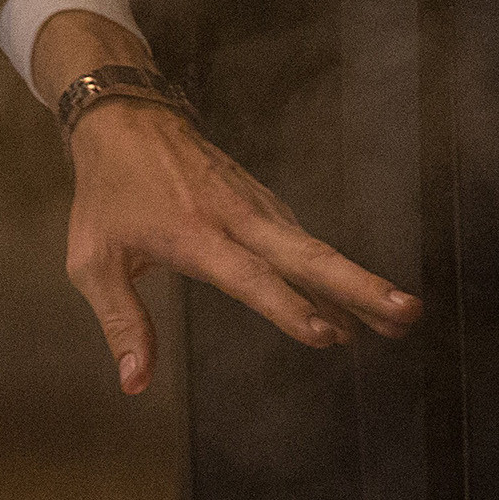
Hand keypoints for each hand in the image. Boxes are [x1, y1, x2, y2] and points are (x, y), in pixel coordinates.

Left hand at [36, 11, 418, 392]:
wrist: (123, 116)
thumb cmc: (106, 193)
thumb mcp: (92, 259)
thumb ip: (121, 321)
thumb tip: (135, 383)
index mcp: (193, 234)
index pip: (250, 276)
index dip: (288, 307)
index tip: (328, 335)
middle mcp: (234, 217)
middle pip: (306, 254)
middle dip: (358, 285)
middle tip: (406, 313)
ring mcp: (254, 204)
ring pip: (313, 247)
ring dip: (359, 282)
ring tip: (403, 317)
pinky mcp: (263, 201)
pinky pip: (302, 239)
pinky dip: (334, 271)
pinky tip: (358, 305)